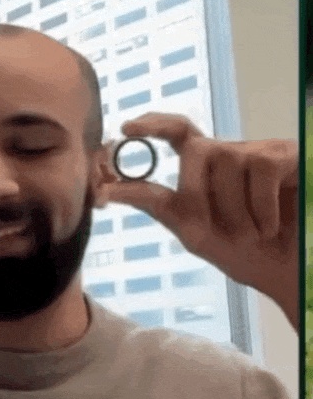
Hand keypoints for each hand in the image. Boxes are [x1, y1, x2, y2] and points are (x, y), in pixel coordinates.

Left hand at [106, 113, 297, 330]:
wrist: (290, 272)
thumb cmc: (244, 251)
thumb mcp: (192, 230)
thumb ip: (155, 206)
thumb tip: (108, 190)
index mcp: (203, 170)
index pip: (176, 133)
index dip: (151, 126)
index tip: (125, 128)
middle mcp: (228, 155)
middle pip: (194, 148)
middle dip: (196, 193)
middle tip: (213, 229)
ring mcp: (258, 152)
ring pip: (226, 159)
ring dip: (234, 210)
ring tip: (252, 233)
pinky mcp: (286, 156)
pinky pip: (261, 167)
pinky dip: (261, 207)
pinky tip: (271, 226)